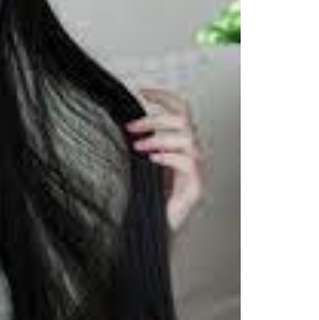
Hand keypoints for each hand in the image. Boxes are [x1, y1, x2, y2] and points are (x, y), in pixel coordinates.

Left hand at [125, 87, 205, 232]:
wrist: (152, 228)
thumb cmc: (146, 195)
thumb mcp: (139, 161)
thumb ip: (138, 141)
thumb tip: (122, 120)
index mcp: (180, 143)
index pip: (181, 110)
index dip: (164, 96)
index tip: (141, 91)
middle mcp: (192, 153)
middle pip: (183, 120)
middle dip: (154, 120)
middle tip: (130, 128)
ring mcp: (197, 170)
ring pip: (188, 138)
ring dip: (159, 138)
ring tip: (138, 147)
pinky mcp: (196, 187)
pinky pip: (189, 162)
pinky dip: (169, 156)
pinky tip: (152, 160)